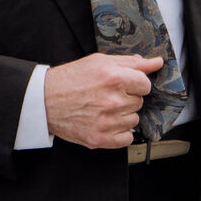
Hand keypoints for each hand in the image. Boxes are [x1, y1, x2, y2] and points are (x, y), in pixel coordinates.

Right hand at [44, 53, 160, 148]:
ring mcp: (108, 122)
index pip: (145, 84)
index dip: (133, 83)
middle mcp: (113, 100)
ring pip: (134, 120)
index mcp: (113, 78)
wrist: (44, 100)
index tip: (120, 84)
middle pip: (139, 102)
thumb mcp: (98, 62)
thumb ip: (130, 62)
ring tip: (102, 108)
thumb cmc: (70, 79)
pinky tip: (104, 122)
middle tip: (105, 95)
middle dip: (125, 98)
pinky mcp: (102, 139)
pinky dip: (118, 132)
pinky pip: (127, 138)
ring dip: (122, 115)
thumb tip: (156, 63)